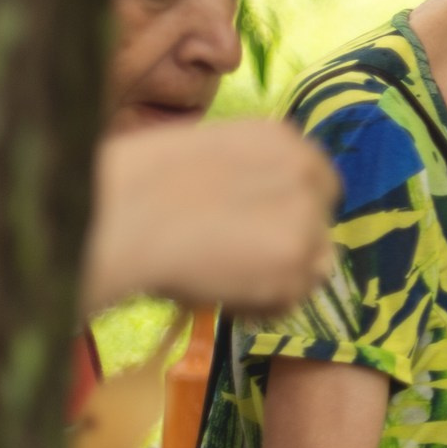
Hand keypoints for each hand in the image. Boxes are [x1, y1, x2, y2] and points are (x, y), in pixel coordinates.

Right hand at [84, 121, 338, 314]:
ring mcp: (308, 218)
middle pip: (320, 227)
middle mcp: (307, 173)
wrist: (126, 212)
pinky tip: (220, 296)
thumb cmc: (139, 184)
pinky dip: (258, 308)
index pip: (319, 184)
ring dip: (274, 281)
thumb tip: (257, 210)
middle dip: (288, 248)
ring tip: (221, 280)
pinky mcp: (297, 262)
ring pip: (310, 267)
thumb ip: (249, 176)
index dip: (291, 213)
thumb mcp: (209, 155)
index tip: (263, 232)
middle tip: (240, 262)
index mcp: (283, 139)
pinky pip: (289, 301)